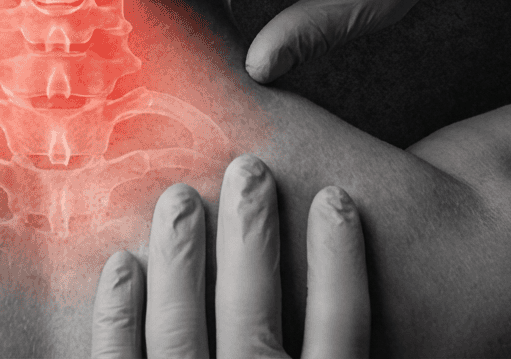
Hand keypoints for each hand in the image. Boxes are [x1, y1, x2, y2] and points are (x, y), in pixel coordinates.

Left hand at [90, 155, 368, 357]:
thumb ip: (338, 340)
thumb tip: (393, 281)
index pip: (342, 325)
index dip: (340, 258)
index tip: (335, 198)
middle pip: (252, 311)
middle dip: (250, 233)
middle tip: (248, 169)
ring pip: (181, 330)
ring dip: (179, 256)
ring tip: (181, 197)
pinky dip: (118, 312)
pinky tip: (122, 264)